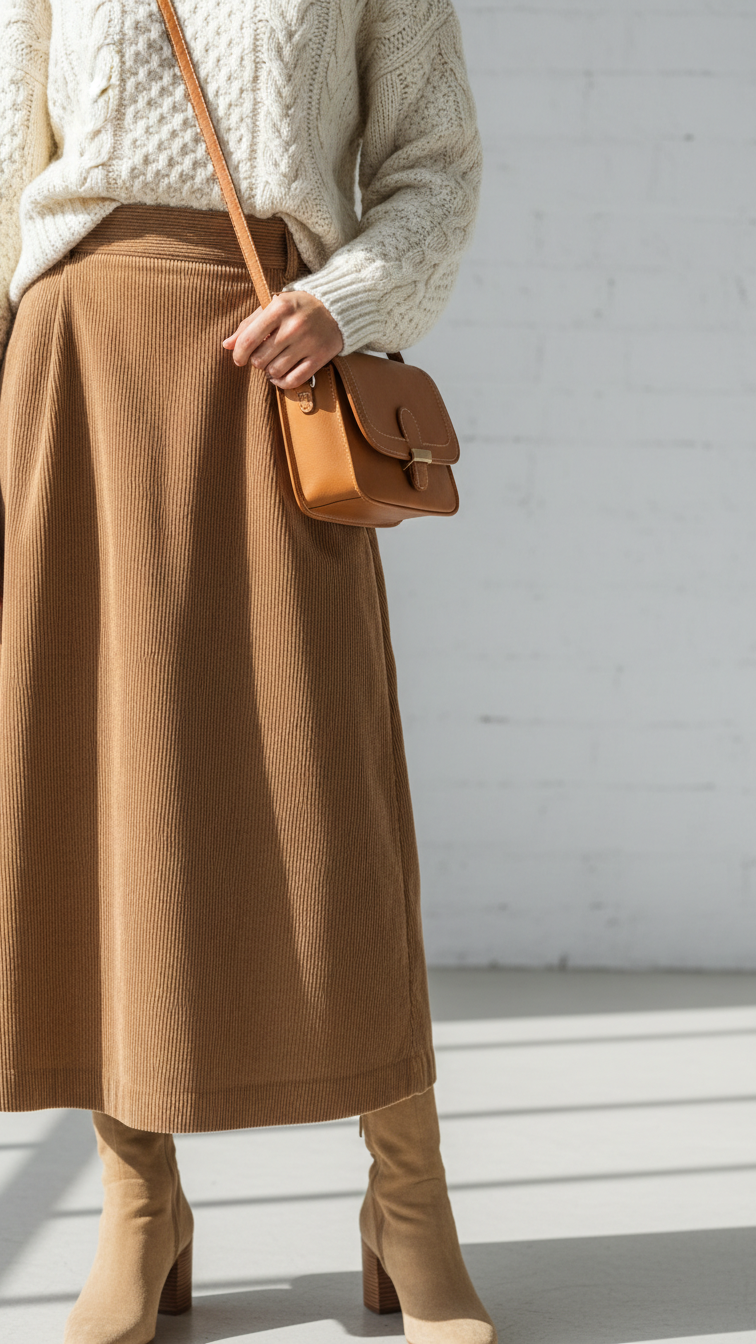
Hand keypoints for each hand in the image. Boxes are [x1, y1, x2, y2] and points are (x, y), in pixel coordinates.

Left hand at [222, 291, 342, 388]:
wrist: (336, 307)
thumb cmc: (297, 307)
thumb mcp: (273, 306)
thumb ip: (248, 324)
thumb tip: (226, 344)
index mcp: (280, 308)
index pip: (249, 339)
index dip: (239, 353)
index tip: (239, 359)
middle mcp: (294, 326)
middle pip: (260, 358)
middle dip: (256, 361)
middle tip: (261, 356)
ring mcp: (308, 343)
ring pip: (275, 371)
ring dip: (269, 371)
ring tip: (272, 362)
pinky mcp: (320, 357)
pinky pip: (294, 380)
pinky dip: (282, 382)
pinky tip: (279, 375)